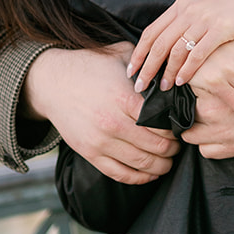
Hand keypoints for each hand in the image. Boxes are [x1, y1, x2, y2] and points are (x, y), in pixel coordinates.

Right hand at [22, 46, 179, 185]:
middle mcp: (112, 122)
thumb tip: (172, 72)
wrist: (52, 82)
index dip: (175, 127)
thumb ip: (146, 65)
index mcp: (123, 98)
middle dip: (172, 148)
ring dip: (161, 166)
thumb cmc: (91, 66)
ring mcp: (100, 141)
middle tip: (179, 145)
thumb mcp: (120, 55)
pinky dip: (139, 178)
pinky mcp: (89, 153)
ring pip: (141, 163)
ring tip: (168, 160)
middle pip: (155, 145)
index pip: (160, 121)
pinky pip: (119, 173)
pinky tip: (150, 173)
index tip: (181, 126)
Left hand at [128, 0, 233, 90]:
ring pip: (176, 50)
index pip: (151, 31)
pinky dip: (187, 70)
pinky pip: (198, 53)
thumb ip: (185, 23)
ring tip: (162, 88)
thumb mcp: (204, 10)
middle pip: (159, 43)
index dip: (139, 53)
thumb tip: (167, 47)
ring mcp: (205, 18)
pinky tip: (182, 82)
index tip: (131, 71)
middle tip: (139, 86)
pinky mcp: (221, 28)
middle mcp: (189, 10)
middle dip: (147, 68)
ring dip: (167, 72)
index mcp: (182, 5)